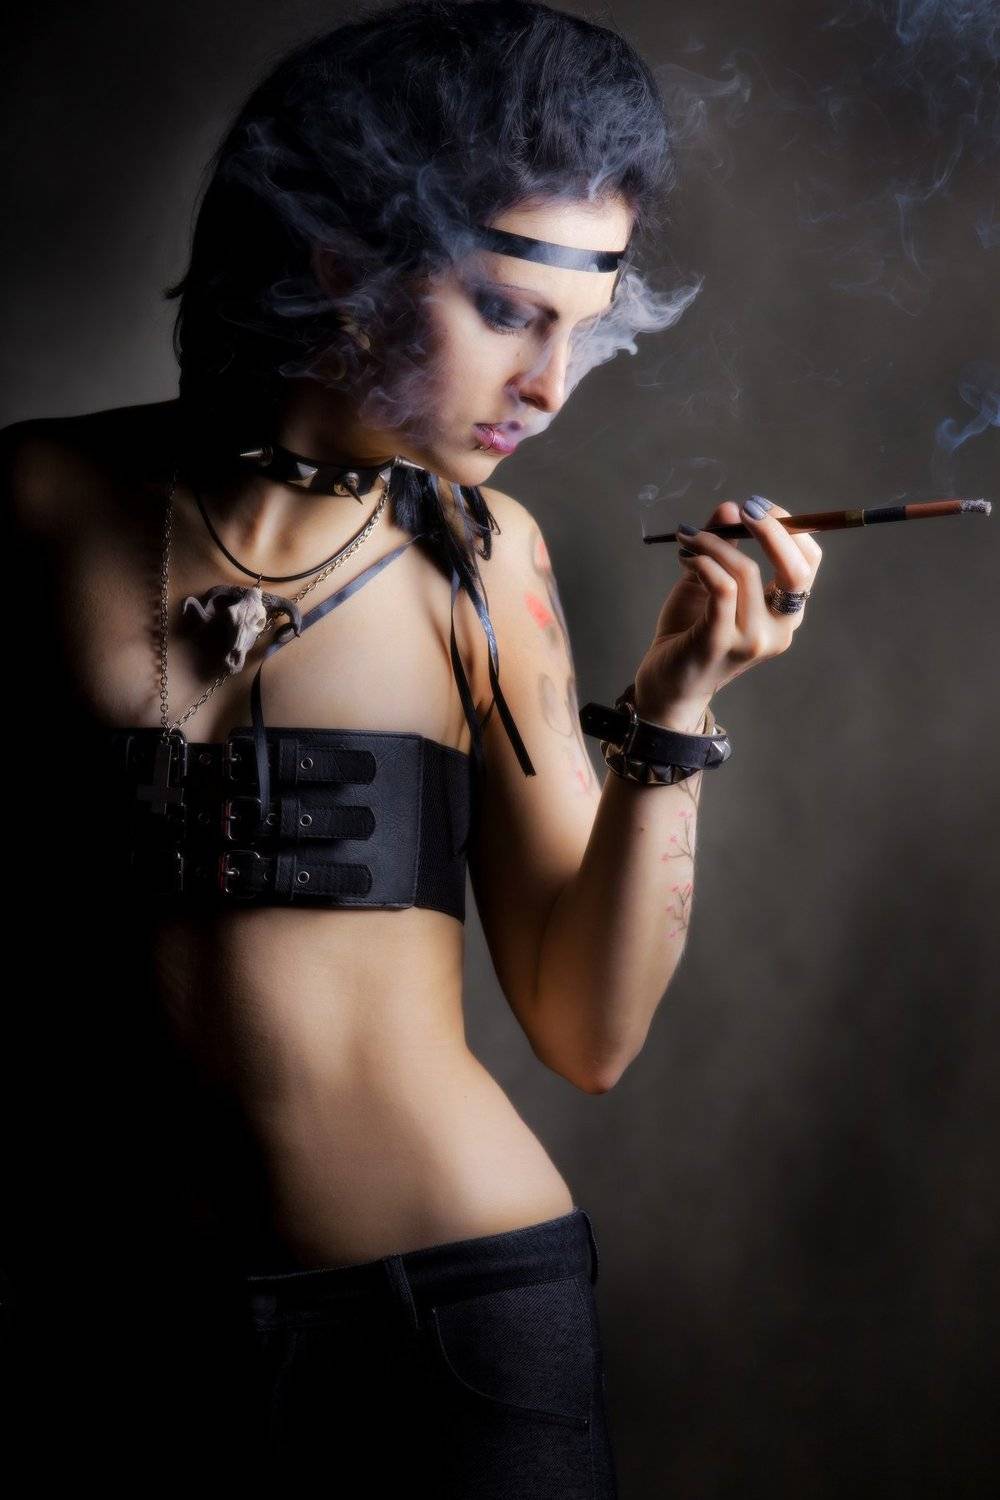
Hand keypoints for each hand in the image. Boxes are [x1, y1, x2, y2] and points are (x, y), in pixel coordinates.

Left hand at [634, 497, 822, 720]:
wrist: (667, 684)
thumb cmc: (691, 632)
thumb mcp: (709, 582)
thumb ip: (723, 546)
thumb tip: (729, 507)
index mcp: (785, 614)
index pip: (808, 562)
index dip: (790, 527)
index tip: (757, 507)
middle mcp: (778, 629)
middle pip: (795, 569)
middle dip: (771, 529)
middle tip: (744, 508)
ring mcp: (751, 640)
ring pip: (747, 572)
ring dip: (715, 544)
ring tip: (690, 538)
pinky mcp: (719, 642)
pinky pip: (722, 589)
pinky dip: (704, 563)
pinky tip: (687, 558)